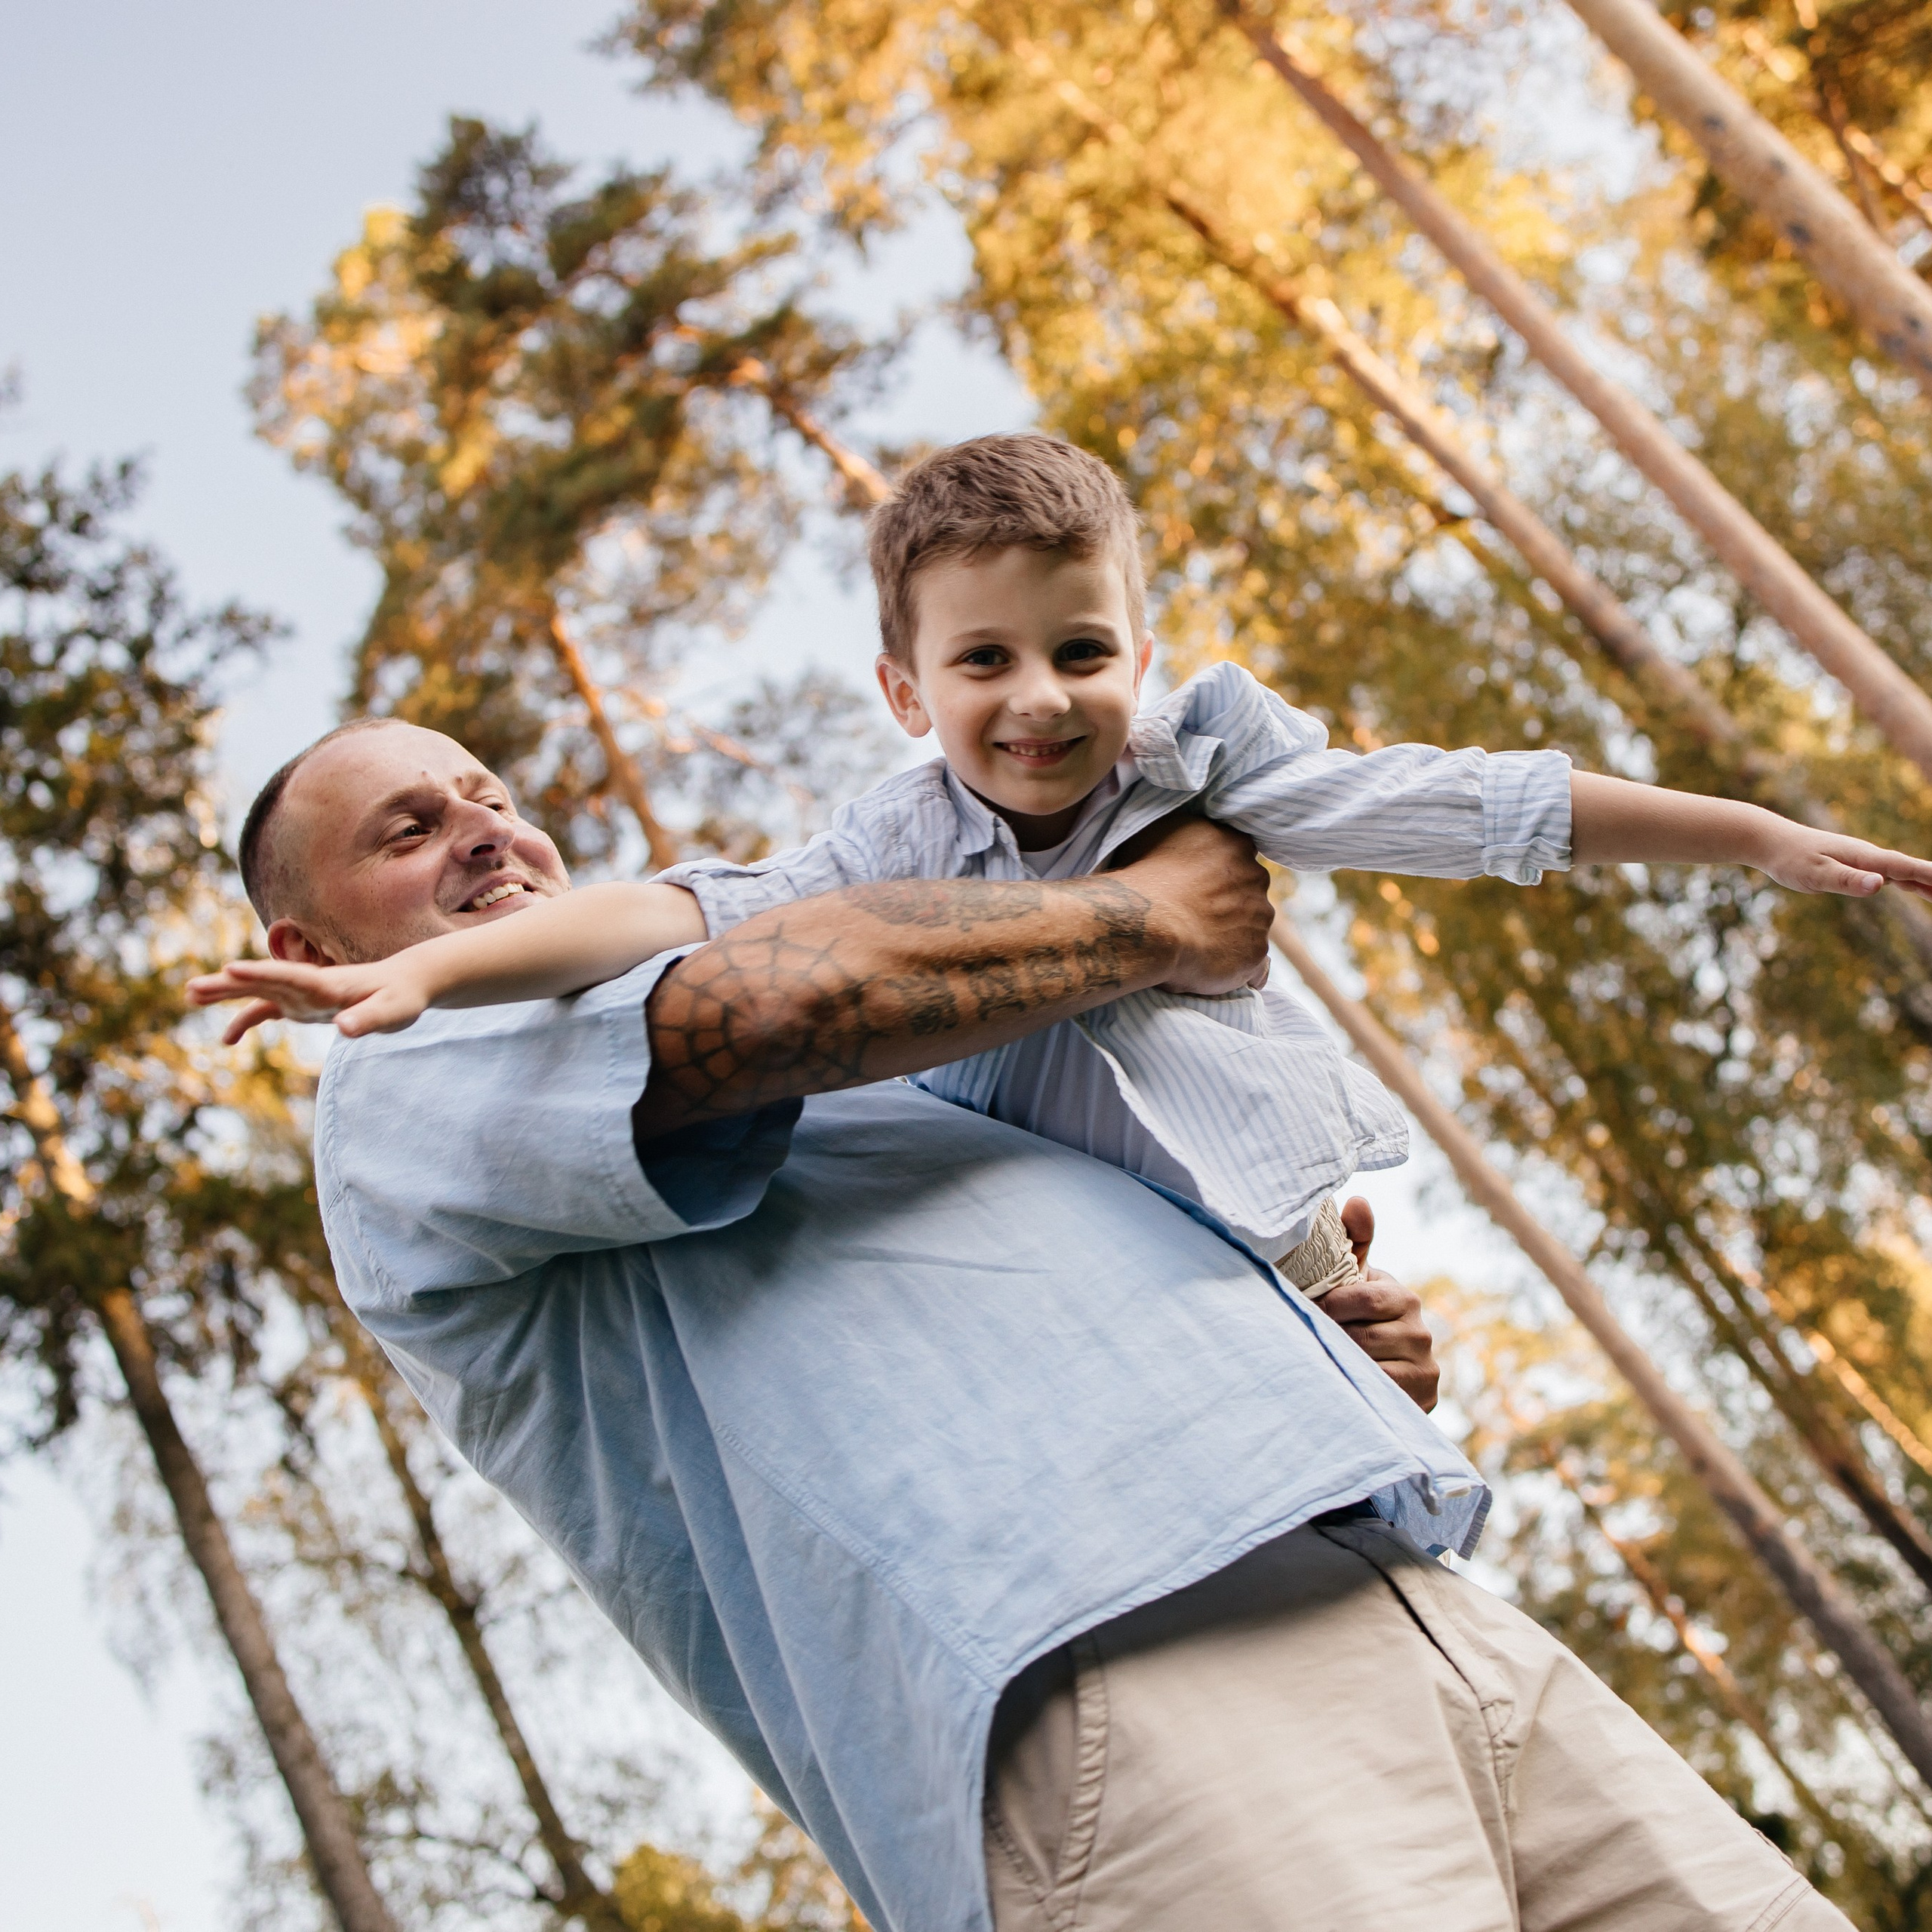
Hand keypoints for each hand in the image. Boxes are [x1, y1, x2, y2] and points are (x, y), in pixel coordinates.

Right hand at [186, 957, 434, 1044]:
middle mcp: (309, 984)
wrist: (406, 984)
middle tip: (192, 988)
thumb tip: (343, 1029)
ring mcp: (303, 993)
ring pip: (259, 991)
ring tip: (191, 995)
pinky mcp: (304, 1004)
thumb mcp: (392, 1012)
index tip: (229, 970)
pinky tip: (226, 1040)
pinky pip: (269, 1010)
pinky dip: (246, 1021)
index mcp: (328, 983)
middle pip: (264, 981)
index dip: (260, 974)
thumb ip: (367, 1019)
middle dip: (229, 984)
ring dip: (227, 993)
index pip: (289, 976)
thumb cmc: (402, 998)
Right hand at [1110, 815, 1273, 994]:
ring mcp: (1259, 917)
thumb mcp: (1158, 834)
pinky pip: (1255, 965)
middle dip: (1229, 904)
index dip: (1218, 875)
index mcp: (1235, 844)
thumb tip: (1193, 840)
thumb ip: (1188, 835)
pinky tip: (1214, 969)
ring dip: (1233, 935)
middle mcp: (1255, 877)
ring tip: (1200, 946)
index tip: (1199, 888)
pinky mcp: (1256, 952)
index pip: (1237, 857)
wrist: (1147, 924)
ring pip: (1252, 927)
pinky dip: (1239, 968)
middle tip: (1196, 917)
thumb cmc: (1144, 878)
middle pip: (1250, 891)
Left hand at [1322, 1201, 1438, 1410]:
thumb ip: (1354, 1241)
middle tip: (1311, 1339)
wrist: (1384, 1371)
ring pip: (1368, 1367)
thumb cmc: (1358, 1317)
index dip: (1330, 1307)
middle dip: (1332, 1338)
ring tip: (1325, 1359)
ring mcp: (1425, 1367)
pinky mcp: (1423, 1399)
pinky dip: (1358, 1388)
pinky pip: (1381, 1393)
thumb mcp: (1354, 1280)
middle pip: (1362, 1337)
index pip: (1363, 1299)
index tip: (1312, 1311)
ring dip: (1340, 1364)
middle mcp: (1421, 1332)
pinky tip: (1343, 1383)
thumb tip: (1358, 1201)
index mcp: (1403, 1297)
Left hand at [1753, 820, 1931, 900]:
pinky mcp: (1855, 866)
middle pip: (1912, 870)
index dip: (1931, 877)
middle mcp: (1870, 857)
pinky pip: (1890, 875)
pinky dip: (1909, 882)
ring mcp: (1864, 861)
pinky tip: (1918, 888)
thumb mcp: (1815, 873)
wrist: (1772, 841)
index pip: (1907, 868)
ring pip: (1904, 873)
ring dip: (1928, 882)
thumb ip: (1847, 880)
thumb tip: (1880, 884)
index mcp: (1865, 858)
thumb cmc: (1791, 858)